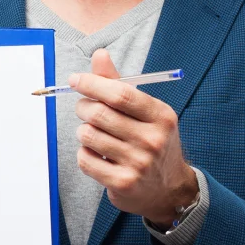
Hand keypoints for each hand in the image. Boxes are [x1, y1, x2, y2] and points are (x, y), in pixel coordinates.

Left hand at [72, 49, 197, 227]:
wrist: (168, 189)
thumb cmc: (153, 144)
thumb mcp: (146, 113)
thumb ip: (120, 85)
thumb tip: (99, 55)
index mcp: (161, 116)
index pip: (121, 94)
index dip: (93, 84)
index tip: (75, 80)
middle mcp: (152, 139)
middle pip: (99, 114)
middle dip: (83, 108)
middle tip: (84, 109)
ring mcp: (138, 163)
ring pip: (88, 136)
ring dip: (84, 132)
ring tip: (93, 134)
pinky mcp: (123, 182)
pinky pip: (86, 160)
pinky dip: (84, 153)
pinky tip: (96, 154)